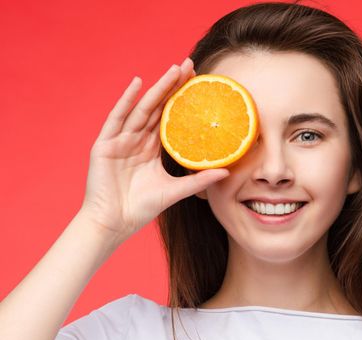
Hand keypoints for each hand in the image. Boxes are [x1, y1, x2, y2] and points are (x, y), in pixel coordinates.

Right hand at [79, 58, 228, 243]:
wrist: (114, 223)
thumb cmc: (142, 208)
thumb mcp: (175, 191)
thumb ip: (199, 180)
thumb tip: (227, 172)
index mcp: (152, 148)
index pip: (170, 118)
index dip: (183, 100)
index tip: (199, 83)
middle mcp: (137, 140)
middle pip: (158, 107)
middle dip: (173, 86)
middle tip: (189, 66)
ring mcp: (121, 140)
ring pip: (142, 108)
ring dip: (157, 88)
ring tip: (173, 70)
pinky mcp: (105, 144)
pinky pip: (117, 118)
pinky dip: (126, 100)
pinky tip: (138, 83)